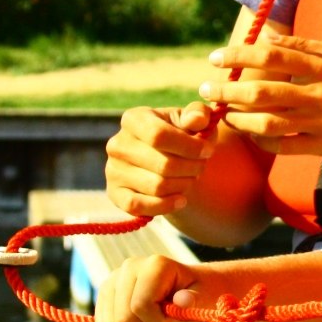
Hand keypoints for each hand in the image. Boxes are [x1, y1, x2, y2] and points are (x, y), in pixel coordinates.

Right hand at [93, 254, 203, 321]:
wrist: (184, 286)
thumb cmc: (195, 293)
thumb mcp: (203, 296)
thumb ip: (194, 299)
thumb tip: (184, 301)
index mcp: (154, 265)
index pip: (140, 306)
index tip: (170, 318)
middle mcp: (129, 267)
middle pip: (123, 318)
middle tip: (160, 321)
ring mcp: (113, 279)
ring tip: (148, 320)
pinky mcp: (104, 293)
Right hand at [104, 102, 215, 216]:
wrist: (167, 158)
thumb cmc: (182, 134)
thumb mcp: (192, 120)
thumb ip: (198, 114)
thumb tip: (198, 119)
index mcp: (134, 119)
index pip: (159, 135)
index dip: (189, 147)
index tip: (208, 151)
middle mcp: (117, 144)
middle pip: (163, 165)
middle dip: (191, 168)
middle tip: (201, 166)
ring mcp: (113, 170)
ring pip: (157, 187)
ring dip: (183, 185)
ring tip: (190, 178)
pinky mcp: (115, 194)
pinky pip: (140, 207)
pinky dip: (165, 206)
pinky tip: (180, 200)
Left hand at [201, 35, 321, 161]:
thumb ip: (308, 48)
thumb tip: (270, 41)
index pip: (270, 57)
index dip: (238, 56)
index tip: (215, 59)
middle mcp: (320, 93)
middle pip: (261, 91)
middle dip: (227, 91)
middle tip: (206, 90)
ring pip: (267, 122)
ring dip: (239, 119)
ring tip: (224, 116)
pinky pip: (285, 146)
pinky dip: (262, 141)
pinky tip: (252, 135)